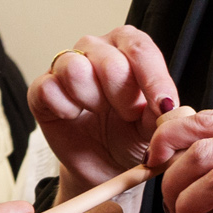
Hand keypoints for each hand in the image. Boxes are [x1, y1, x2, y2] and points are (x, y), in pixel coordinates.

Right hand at [29, 29, 178, 196]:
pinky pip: (48, 89)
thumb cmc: (132, 137)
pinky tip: (75, 117)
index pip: (140, 49)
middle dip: (123, 97)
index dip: (153, 80)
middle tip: (128, 116)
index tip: (163, 108)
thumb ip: (163, 114)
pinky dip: (66, 109)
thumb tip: (170, 109)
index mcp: (128, 47)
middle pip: (110, 61)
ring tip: (99, 113)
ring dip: (92, 100)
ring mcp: (66, 65)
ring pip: (75, 68)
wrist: (105, 165)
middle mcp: (97, 48)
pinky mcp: (42, 88)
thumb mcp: (156, 127)